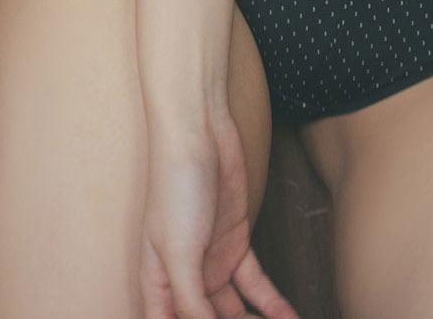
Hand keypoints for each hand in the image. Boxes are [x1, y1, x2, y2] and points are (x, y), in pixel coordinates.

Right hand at [141, 112, 301, 318]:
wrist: (198, 132)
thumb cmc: (175, 186)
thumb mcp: (179, 251)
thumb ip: (191, 301)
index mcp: (158, 283)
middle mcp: (184, 278)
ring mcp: (212, 262)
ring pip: (235, 312)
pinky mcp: (237, 245)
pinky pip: (257, 287)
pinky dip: (274, 306)